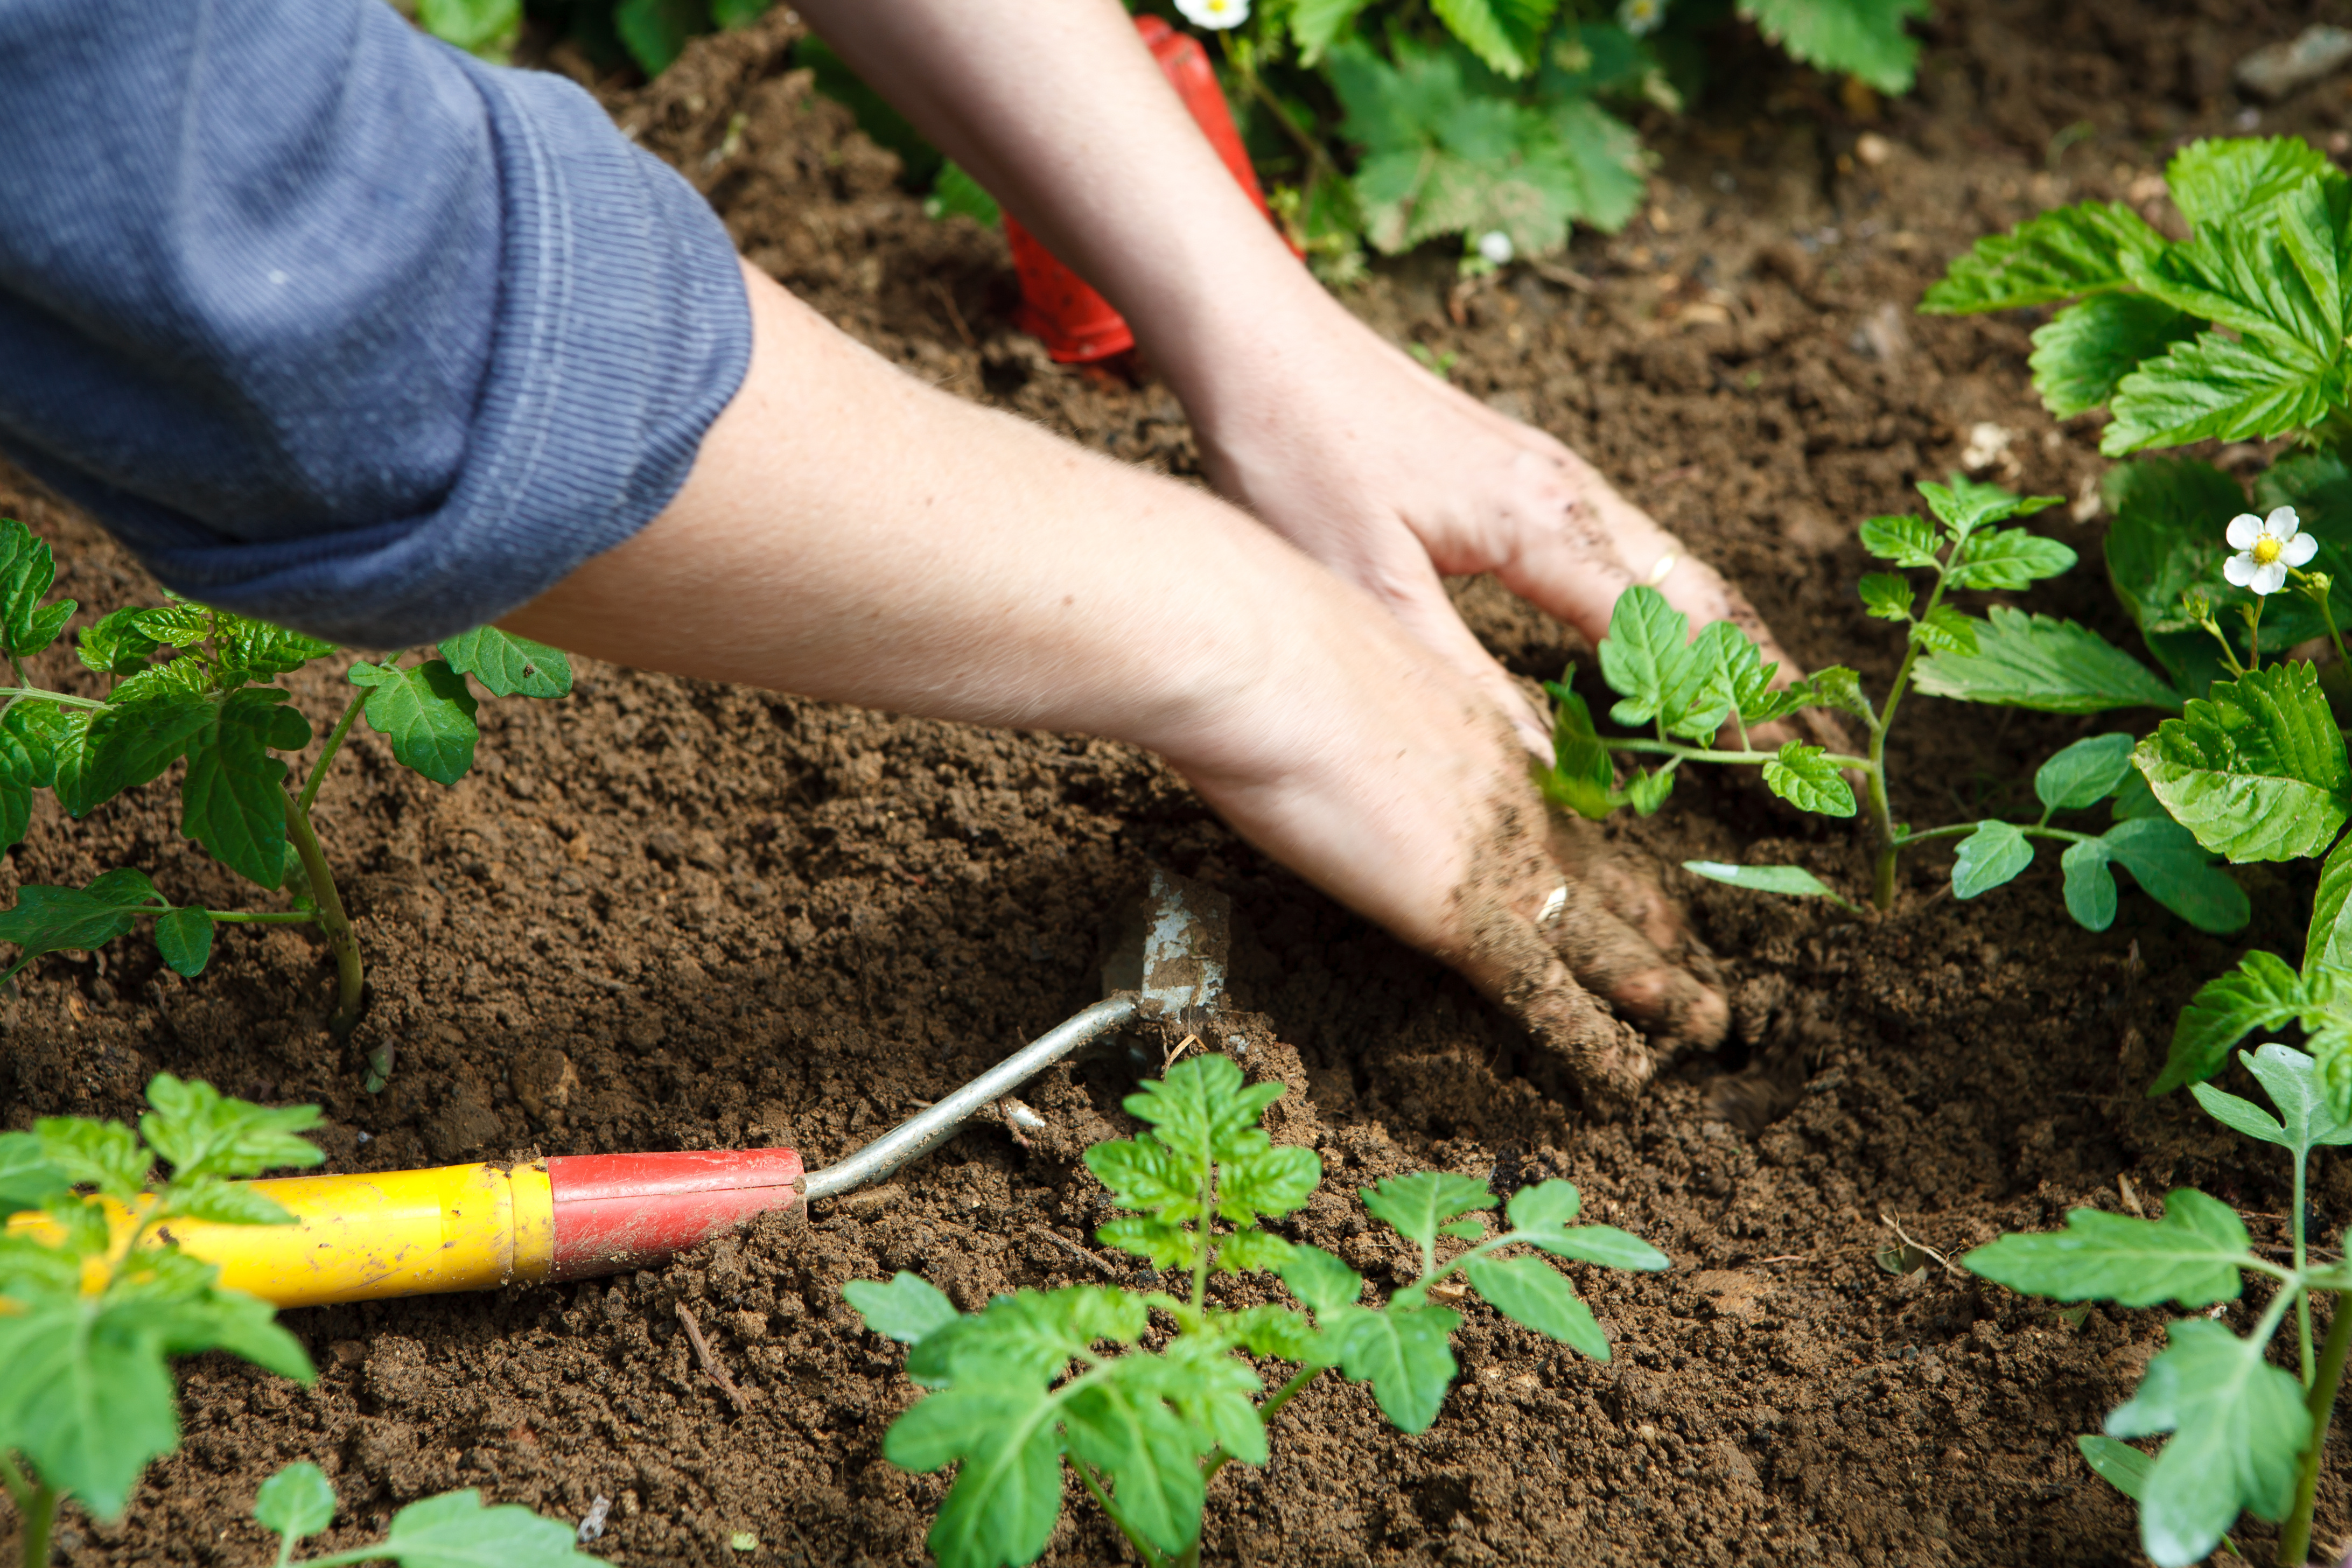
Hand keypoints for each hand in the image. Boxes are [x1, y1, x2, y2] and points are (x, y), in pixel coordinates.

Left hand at [1155, 271, 1804, 755]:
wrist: (1261, 344)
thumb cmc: (1298, 457)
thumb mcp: (1369, 591)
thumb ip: (1460, 683)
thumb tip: (1542, 771)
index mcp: (1544, 524)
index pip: (1671, 634)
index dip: (1729, 706)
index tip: (1782, 767)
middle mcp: (1570, 491)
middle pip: (1700, 593)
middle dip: (1762, 674)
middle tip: (1815, 749)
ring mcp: (1552, 472)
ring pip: (1670, 563)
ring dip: (1725, 635)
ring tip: (1771, 705)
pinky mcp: (1523, 467)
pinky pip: (1628, 544)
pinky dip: (1670, 600)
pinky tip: (1663, 637)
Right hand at [1156, 562, 1730, 1102]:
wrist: (1255, 657)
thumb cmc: (1267, 649)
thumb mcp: (1349, 671)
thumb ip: (1380, 714)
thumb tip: (1354, 726)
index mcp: (1482, 729)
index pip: (1567, 808)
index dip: (1606, 853)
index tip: (1638, 884)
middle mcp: (1512, 791)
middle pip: (1607, 871)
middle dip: (1660, 927)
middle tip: (1704, 969)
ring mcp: (1496, 850)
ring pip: (1604, 935)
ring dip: (1661, 989)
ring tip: (1710, 1029)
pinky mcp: (1461, 908)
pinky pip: (1543, 990)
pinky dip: (1591, 1038)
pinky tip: (1626, 1076)